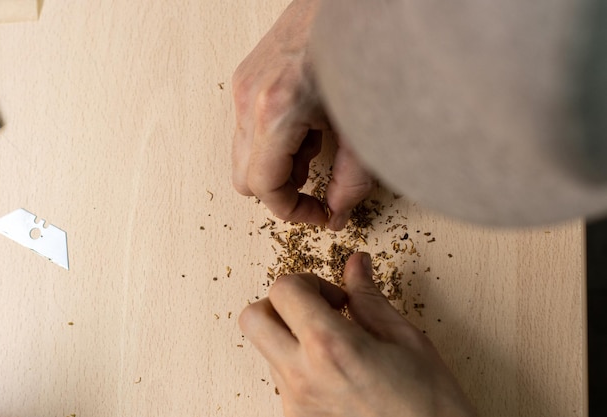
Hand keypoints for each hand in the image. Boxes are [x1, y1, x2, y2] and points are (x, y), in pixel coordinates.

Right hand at [231, 0, 372, 229]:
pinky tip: (308, 128)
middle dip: (280, 192)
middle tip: (315, 192)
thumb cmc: (363, 49)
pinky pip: (247, 126)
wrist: (356, 1)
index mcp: (275, 112)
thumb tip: (338, 213)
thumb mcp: (364, 128)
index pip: (264, 186)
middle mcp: (249, 98)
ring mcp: (244, 84)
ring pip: (244, 154)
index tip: (317, 215)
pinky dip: (274, 141)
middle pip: (244, 177)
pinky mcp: (249, 74)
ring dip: (278, 166)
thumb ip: (351, 182)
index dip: (292, 211)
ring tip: (317, 151)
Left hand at [239, 252, 476, 416]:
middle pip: (253, 318)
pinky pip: (281, 379)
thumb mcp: (404, 338)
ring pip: (266, 349)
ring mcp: (295, 403)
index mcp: (330, 346)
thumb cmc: (429, 404)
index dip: (308, 281)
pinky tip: (334, 370)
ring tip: (333, 344)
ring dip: (289, 334)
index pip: (282, 289)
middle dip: (280, 304)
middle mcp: (302, 376)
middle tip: (315, 309)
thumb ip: (368, 298)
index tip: (334, 295)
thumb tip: (356, 265)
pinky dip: (298, 364)